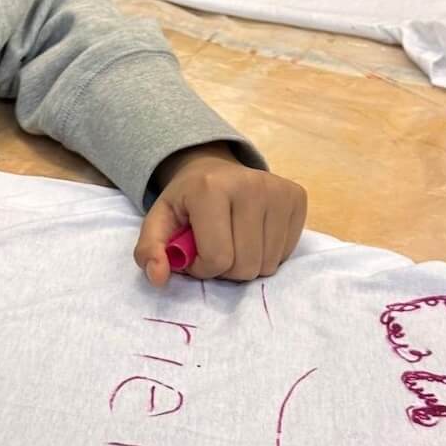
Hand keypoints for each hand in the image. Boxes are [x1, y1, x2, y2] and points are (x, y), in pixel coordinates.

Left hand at [135, 144, 307, 287]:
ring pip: (267, 265)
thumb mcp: (159, 222)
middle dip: (225, 269)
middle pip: (245, 266)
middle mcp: (250, 184)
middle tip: (215, 247)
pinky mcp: (296, 197)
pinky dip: (267, 254)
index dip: (202, 267)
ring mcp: (278, 190)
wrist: (213, 169)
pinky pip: (285, 253)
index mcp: (210, 188)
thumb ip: (149, 250)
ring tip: (233, 241)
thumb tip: (158, 276)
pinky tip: (254, 234)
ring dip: (247, 264)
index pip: (217, 259)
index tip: (194, 252)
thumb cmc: (186, 201)